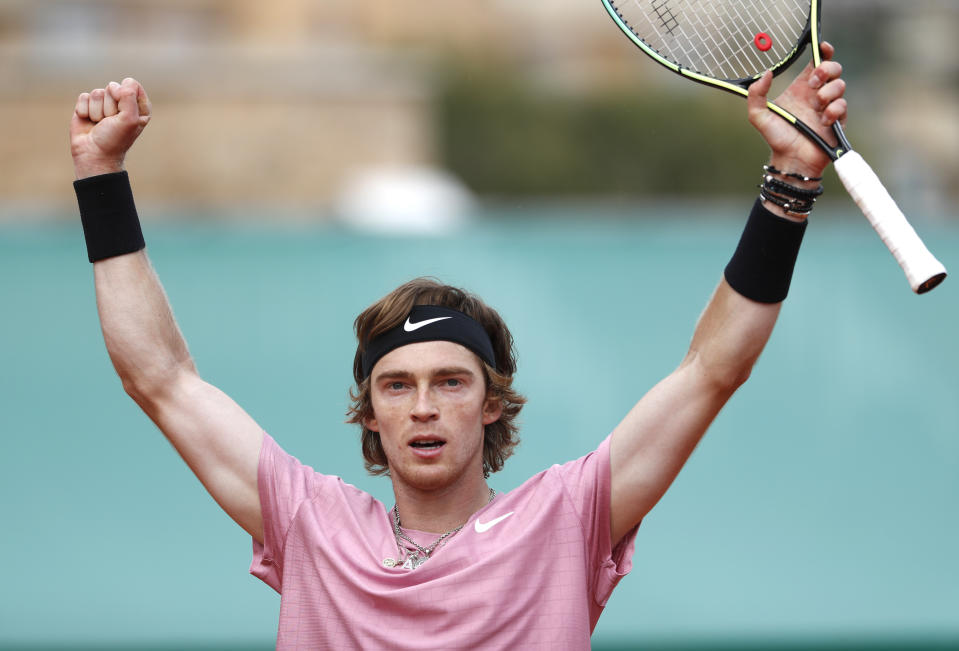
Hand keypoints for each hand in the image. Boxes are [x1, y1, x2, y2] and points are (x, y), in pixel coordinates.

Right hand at [70, 78, 150, 179]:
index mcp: (138, 106)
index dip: (125, 96)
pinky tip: (89, 122)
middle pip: (112, 87)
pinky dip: (84, 110)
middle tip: (110, 123)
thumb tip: (120, 83)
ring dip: (97, 111)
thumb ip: (129, 97)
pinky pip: (84, 97)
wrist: (94, 155)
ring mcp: (103, 104)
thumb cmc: (115, 140)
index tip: (123, 113)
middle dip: (109, 106)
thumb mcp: (129, 120)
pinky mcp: (87, 106)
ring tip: (100, 124)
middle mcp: (122, 103)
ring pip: (97, 93)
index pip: (132, 85)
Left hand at [747, 42, 846, 179]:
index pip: (816, 62)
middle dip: (826, 70)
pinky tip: (822, 121)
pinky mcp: (838, 119)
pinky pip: (843, 105)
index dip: (822, 51)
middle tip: (813, 83)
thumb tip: (766, 74)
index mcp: (801, 88)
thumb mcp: (758, 116)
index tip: (822, 47)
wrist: (791, 159)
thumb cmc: (776, 138)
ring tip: (817, 105)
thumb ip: (756, 94)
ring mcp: (829, 106)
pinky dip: (833, 110)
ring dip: (829, 92)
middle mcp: (816, 94)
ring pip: (840, 84)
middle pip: (833, 68)